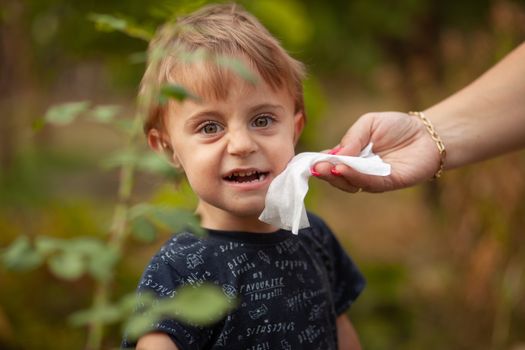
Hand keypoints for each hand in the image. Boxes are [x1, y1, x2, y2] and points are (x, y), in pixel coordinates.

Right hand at [313, 111, 440, 192]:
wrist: (429, 133)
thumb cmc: (398, 126)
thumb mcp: (369, 123)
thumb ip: (352, 137)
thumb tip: (335, 155)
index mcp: (351, 155)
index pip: (329, 161)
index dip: (318, 162)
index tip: (306, 162)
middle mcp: (358, 170)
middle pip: (336, 176)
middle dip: (325, 172)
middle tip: (316, 168)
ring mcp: (372, 179)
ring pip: (350, 182)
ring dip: (337, 176)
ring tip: (330, 168)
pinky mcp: (387, 183)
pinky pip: (369, 183)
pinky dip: (355, 177)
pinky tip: (345, 169)